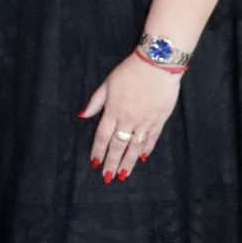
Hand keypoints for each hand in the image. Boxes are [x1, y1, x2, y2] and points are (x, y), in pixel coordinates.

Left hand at [81, 52, 179, 178]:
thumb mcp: (108, 83)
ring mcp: (145, 121)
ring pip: (134, 147)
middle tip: (108, 178)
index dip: (98, 151)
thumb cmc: (130, 71)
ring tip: (123, 176)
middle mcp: (128, 119)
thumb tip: (82, 115)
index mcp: (113, 111)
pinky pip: (152, 139)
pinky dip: (146, 150)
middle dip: (112, 163)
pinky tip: (141, 159)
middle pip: (118, 146)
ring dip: (128, 162)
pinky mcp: (159, 119)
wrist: (157, 64)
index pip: (103, 136)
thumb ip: (95, 102)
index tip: (95, 164)